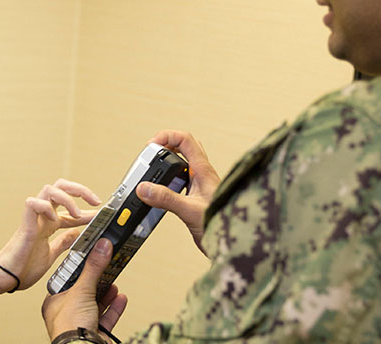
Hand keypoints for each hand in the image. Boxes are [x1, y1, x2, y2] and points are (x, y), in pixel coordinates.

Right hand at [0, 179, 99, 290]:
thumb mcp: (50, 254)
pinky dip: (45, 207)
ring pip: (49, 189)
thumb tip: (75, 235)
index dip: (88, 210)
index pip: (71, 209)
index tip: (103, 214)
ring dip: (67, 198)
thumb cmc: (22, 269)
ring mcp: (33, 218)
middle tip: (95, 201)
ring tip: (77, 214)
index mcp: (48, 224)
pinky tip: (53, 219)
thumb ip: (62, 243)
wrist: (6, 278)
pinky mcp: (25, 224)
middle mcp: (42, 216)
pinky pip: (33, 203)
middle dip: (80, 190)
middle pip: (61, 187)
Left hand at [42, 238, 127, 340]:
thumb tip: (101, 247)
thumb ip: (93, 268)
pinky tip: (120, 298)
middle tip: (105, 267)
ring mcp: (81, 324)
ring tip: (113, 282)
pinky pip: (106, 317)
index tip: (91, 257)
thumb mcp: (82, 290)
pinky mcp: (95, 332)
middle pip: (84, 291)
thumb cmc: (69, 328)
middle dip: (97, 280)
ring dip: (106, 293)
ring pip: (96, 304)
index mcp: (55, 302)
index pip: (68, 279)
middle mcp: (66, 314)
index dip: (80, 268)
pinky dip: (114, 307)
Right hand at [136, 130, 219, 252]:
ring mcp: (200, 186)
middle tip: (151, 156)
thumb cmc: (223, 223)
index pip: (185, 140)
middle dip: (165, 148)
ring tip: (153, 173)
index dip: (168, 136)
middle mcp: (202, 175)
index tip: (152, 144)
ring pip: (181, 166)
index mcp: (203, 170)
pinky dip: (168, 183)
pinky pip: (180, 182)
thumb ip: (166, 199)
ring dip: (167, 166)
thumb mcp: (190, 210)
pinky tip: (161, 194)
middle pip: (183, 149)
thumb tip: (145, 188)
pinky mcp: (196, 198)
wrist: (235, 243)